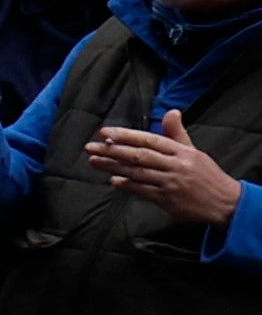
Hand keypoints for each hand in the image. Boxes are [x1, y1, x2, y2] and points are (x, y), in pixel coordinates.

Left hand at [90, 106, 244, 231]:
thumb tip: (171, 111)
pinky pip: (143, 190)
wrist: (225, 203)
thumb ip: (177, 133)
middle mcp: (176, 165)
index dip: (126, 135)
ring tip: (94, 161)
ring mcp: (171, 182)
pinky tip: (113, 180)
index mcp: (182, 151)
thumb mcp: (194, 151)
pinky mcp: (168, 199)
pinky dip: (127, 185)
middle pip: (139, 155)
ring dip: (113, 167)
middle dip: (112, 150)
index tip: (105, 132)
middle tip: (90, 147)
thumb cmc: (206, 175)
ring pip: (137, 173)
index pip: (149, 140)